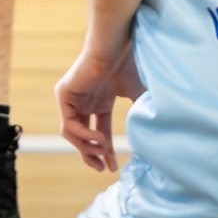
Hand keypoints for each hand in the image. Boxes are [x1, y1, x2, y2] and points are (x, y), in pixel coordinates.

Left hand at [56, 37, 143, 172]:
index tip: (112, 169)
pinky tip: (98, 138)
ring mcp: (72, 97)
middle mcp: (85, 100)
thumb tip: (153, 142)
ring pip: (72, 135)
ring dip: (87, 148)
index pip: (99, 132)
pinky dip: (82, 136)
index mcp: (101, 100)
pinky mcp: (63, 94)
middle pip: (83, 137)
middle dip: (91, 155)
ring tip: (103, 150)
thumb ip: (141, 117)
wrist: (116, 48)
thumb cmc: (130, 67)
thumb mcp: (139, 97)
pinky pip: (67, 125)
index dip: (106, 152)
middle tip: (102, 168)